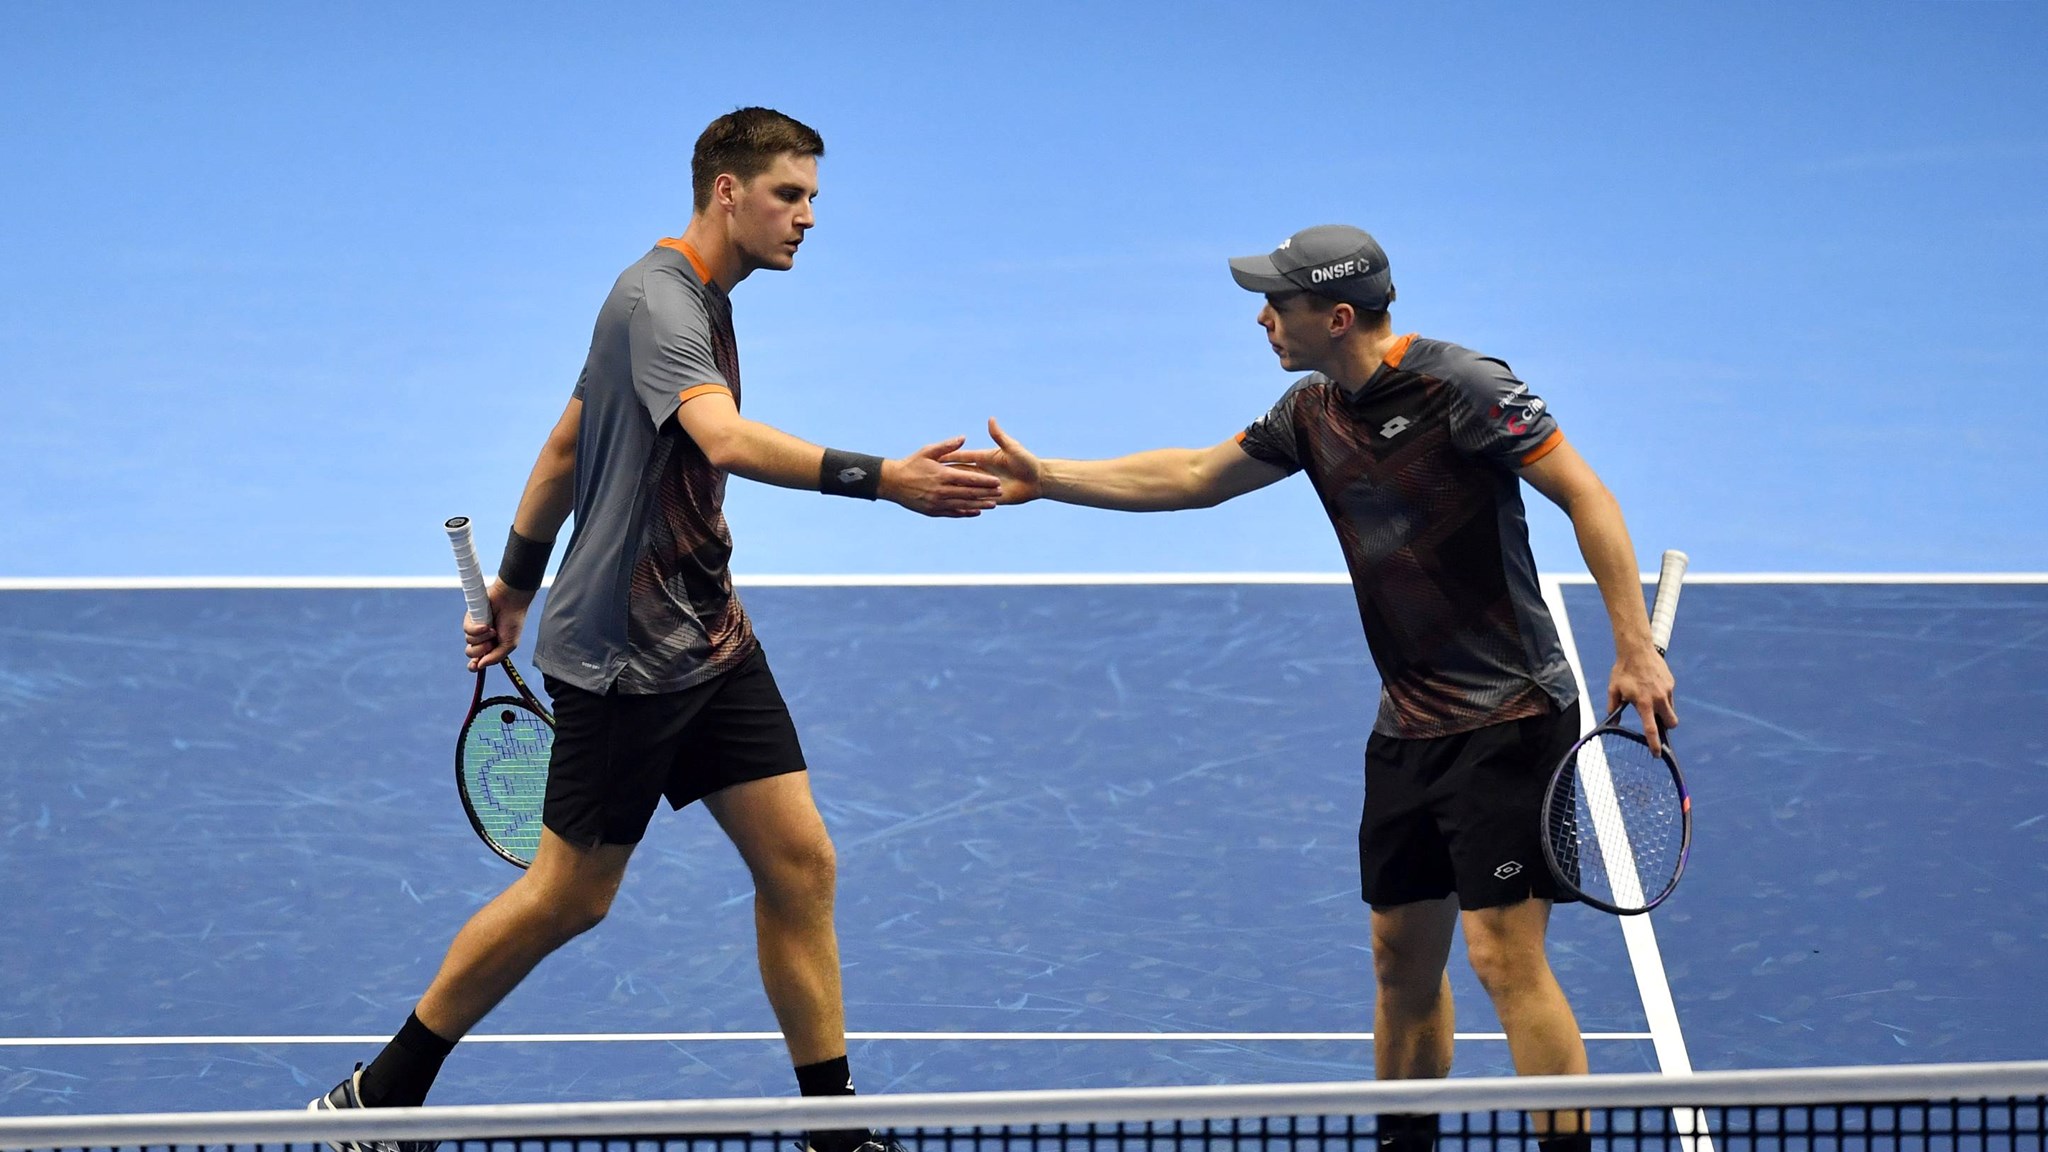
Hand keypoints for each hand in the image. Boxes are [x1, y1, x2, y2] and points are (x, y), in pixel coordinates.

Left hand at [465, 581, 536, 669]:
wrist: (511, 601)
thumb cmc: (513, 622)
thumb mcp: (509, 644)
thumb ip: (495, 657)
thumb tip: (480, 665)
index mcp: (492, 647)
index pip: (478, 660)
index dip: (474, 665)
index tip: (474, 666)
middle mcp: (482, 639)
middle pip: (471, 653)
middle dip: (480, 650)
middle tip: (491, 642)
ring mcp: (476, 629)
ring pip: (469, 642)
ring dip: (482, 637)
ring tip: (492, 628)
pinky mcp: (471, 619)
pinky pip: (467, 630)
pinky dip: (476, 629)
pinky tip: (486, 625)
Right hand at [881, 436, 1002, 516]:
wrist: (892, 482)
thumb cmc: (910, 464)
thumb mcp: (927, 451)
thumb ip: (947, 446)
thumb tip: (963, 438)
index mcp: (942, 474)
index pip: (969, 479)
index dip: (984, 481)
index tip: (997, 481)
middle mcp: (941, 490)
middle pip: (969, 493)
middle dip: (986, 493)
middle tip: (1001, 493)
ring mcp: (937, 503)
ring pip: (963, 505)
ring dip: (980, 505)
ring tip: (994, 505)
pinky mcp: (933, 511)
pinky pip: (952, 513)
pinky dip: (965, 513)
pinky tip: (976, 512)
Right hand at [940, 418, 1042, 503]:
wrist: (1039, 481)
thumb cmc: (1028, 462)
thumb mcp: (1013, 448)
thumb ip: (999, 436)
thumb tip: (991, 419)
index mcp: (984, 459)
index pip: (963, 458)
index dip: (950, 457)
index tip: (936, 457)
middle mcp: (982, 473)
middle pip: (961, 474)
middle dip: (946, 474)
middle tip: (929, 476)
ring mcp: (985, 486)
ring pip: (965, 489)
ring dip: (953, 489)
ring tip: (937, 493)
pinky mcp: (990, 498)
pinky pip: (974, 502)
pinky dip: (965, 504)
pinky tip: (953, 506)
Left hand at [1607, 643, 1676, 755]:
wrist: (1637, 649)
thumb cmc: (1623, 670)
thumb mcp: (1614, 689)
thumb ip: (1613, 707)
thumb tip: (1611, 721)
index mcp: (1643, 703)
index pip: (1651, 728)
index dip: (1654, 743)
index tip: (1657, 753)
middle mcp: (1658, 699)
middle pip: (1671, 723)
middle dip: (1666, 726)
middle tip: (1656, 722)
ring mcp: (1667, 690)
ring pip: (1671, 710)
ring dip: (1664, 712)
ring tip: (1650, 701)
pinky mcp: (1671, 683)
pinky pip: (1670, 697)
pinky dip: (1664, 699)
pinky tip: (1652, 689)